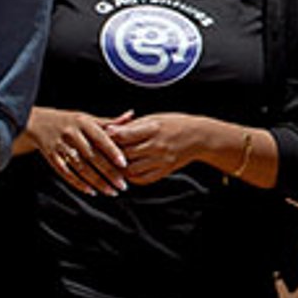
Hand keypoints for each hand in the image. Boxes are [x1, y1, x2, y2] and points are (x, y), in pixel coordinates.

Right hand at [31, 107, 132, 194]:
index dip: (112, 151)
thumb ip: (109, 122)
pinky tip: (91, 191)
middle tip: (123, 185)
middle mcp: (71, 134)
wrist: (39, 123)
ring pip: (81, 167)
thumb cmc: (70, 121)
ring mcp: (60, 147)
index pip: (100, 138)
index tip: (124, 164)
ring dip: (97, 182)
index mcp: (83, 122)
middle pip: (92, 156)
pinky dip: (79, 184)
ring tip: (112, 192)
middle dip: (108, 172)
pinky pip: (66, 173)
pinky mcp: (52, 158)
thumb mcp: (88, 118)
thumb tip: (131, 115)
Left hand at [106, 113, 236, 185]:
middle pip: (125, 154)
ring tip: (112, 163)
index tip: (100, 137)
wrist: (198, 137)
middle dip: (111, 154)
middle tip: (100, 153)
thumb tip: (109, 130)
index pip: (125, 136)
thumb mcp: (153, 118)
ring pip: (131, 170)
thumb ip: (132, 126)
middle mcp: (157, 145)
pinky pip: (142, 179)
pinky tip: (126, 172)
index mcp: (153, 128)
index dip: (110, 137)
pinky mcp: (164, 171)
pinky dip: (131, 177)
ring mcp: (161, 160)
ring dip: (119, 168)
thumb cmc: (173, 123)